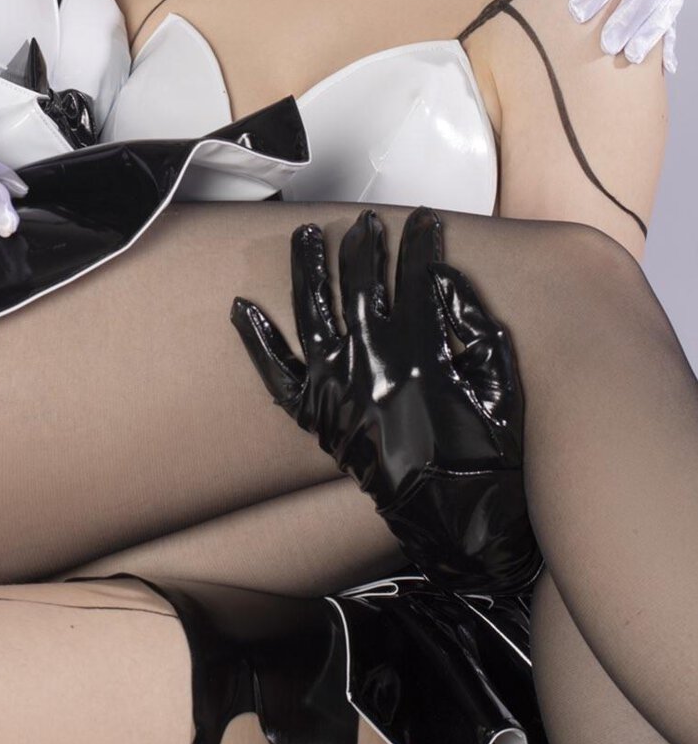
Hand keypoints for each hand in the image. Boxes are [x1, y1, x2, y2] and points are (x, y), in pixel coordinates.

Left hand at [231, 208, 540, 594]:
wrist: (455, 523)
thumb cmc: (485, 460)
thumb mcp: (501, 385)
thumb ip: (473, 326)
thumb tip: (443, 280)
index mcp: (420, 354)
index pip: (416, 277)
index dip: (421, 243)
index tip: (424, 221)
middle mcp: (370, 364)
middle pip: (359, 284)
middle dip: (364, 245)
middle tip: (367, 224)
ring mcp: (336, 388)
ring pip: (311, 311)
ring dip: (308, 266)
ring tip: (307, 234)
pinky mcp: (315, 416)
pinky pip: (276, 373)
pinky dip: (257, 341)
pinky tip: (243, 308)